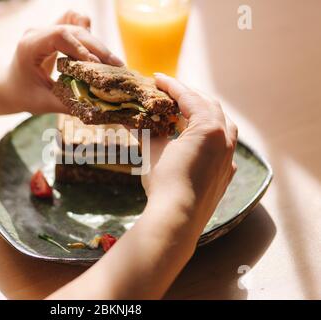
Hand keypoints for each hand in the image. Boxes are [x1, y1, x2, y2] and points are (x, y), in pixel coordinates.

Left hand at [0, 11, 122, 114]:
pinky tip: (97, 53)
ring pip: (77, 24)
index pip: (59, 36)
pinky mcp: (55, 32)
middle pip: (73, 29)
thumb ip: (68, 105)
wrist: (8, 86)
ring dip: (95, 42)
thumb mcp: (42, 103)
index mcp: (30, 46)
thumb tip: (97, 110)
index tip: (98, 66)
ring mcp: (46, 29)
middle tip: (117, 66)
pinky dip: (88, 35)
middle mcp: (38, 33)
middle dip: (97, 48)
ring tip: (111, 62)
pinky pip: (75, 23)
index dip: (82, 48)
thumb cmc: (22, 95)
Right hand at [142, 74, 237, 233]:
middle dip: (189, 97)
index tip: (156, 78)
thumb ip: (145, 130)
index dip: (171, 85)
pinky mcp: (226, 174)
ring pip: (222, 125)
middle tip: (169, 93)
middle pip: (210, 106)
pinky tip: (196, 141)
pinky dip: (210, 136)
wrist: (177, 218)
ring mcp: (229, 158)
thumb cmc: (164, 181)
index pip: (189, 97)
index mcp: (210, 127)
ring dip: (203, 115)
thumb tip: (129, 119)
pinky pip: (223, 146)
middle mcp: (226, 139)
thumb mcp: (152, 150)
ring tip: (184, 114)